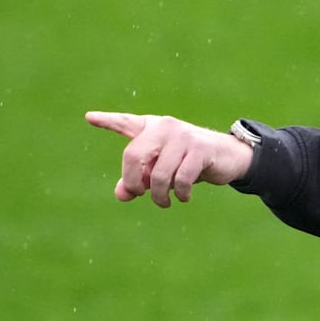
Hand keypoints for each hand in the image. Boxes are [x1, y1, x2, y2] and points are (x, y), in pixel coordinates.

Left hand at [86, 111, 254, 207]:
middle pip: (133, 156)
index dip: (107, 121)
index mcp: (152, 128)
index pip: (126, 123)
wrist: (229, 157)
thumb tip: (121, 194)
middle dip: (133, 182)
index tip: (90, 118)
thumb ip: (137, 181)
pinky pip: (181, 178)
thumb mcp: (162, 171)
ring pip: (158, 173)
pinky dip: (179, 193)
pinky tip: (183, 197)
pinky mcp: (200, 149)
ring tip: (164, 202)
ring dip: (158, 195)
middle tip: (140, 195)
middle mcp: (165, 127)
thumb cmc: (190, 162)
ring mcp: (183, 136)